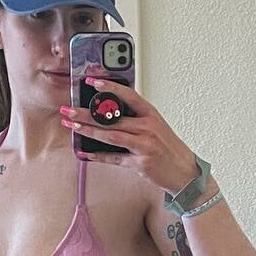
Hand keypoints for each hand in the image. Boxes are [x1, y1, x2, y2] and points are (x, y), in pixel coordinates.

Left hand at [60, 82, 198, 195]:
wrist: (185, 173)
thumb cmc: (169, 149)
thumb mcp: (156, 127)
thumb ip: (136, 119)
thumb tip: (108, 114)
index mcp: (151, 114)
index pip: (128, 95)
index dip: (109, 87)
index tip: (92, 82)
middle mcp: (148, 127)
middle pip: (113, 118)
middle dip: (87, 113)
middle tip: (69, 109)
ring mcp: (145, 145)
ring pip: (111, 136)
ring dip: (89, 131)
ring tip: (72, 126)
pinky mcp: (141, 163)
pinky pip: (115, 158)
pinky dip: (98, 156)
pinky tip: (85, 153)